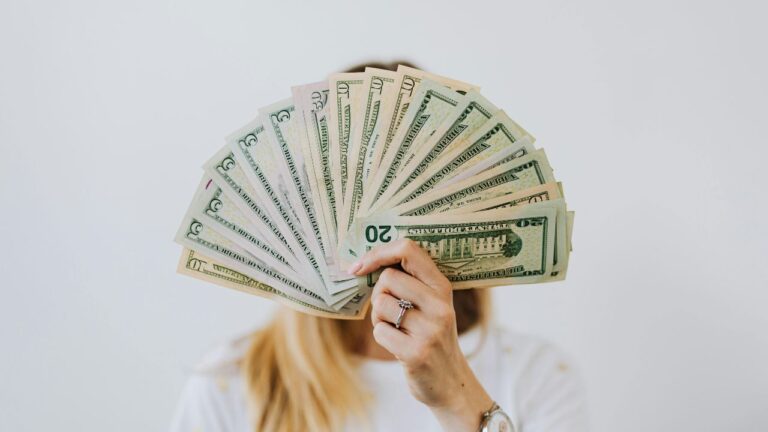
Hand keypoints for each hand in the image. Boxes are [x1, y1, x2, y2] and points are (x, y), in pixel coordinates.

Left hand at [349, 239, 493, 431]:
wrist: (451, 383)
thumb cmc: (431, 336)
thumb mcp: (432, 304)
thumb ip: (410, 282)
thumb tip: (364, 262)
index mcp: (442, 286)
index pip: (408, 249)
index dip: (378, 253)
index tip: (360, 266)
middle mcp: (440, 305)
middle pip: (388, 278)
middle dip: (378, 294)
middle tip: (390, 312)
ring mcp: (430, 329)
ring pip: (380, 304)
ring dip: (379, 318)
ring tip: (397, 330)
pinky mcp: (416, 352)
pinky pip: (379, 332)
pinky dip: (382, 337)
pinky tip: (398, 345)